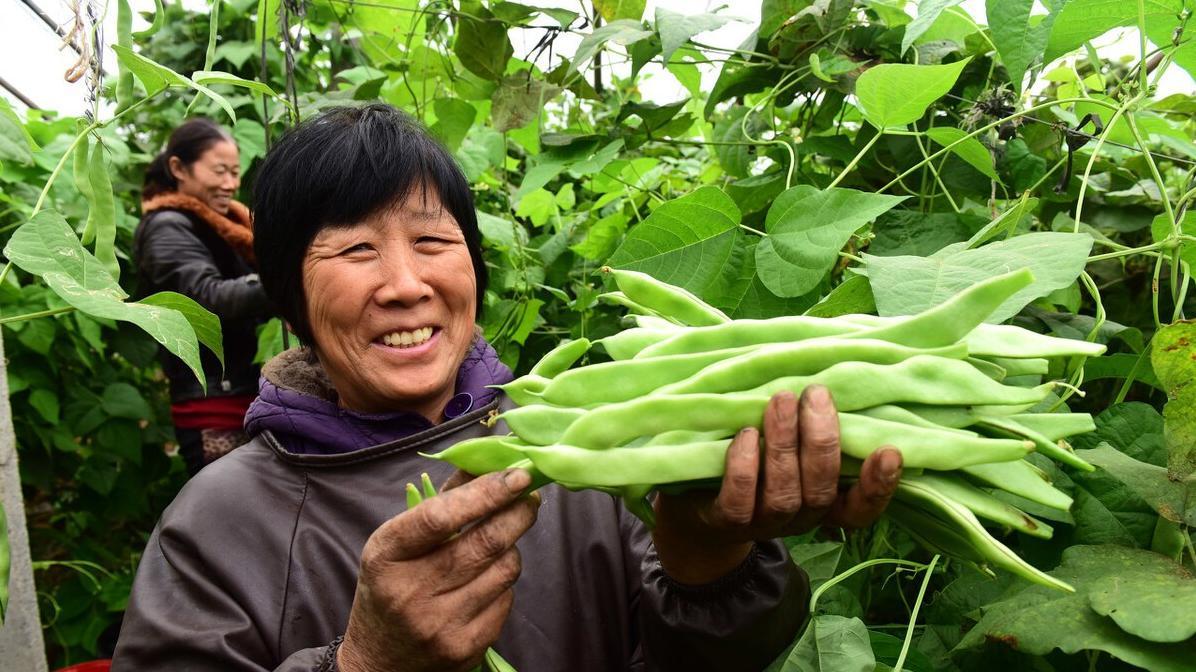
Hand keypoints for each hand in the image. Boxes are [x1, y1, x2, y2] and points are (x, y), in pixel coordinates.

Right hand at [337, 469, 539, 671]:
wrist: (380, 661)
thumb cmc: (391, 587)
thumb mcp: (396, 543)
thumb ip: (440, 502)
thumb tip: (485, 464)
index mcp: (386, 555)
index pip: (440, 517)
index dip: (485, 493)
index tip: (517, 475)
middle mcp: (411, 592)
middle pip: (484, 543)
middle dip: (518, 513)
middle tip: (530, 496)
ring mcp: (439, 624)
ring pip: (504, 570)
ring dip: (512, 548)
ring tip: (501, 542)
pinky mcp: (464, 648)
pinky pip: (505, 601)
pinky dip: (504, 583)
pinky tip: (487, 581)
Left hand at [652, 386, 902, 584]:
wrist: (696, 504)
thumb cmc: (755, 460)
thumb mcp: (790, 446)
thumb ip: (810, 424)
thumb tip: (828, 374)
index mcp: (824, 503)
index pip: (861, 508)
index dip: (879, 485)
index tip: (890, 450)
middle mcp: (800, 518)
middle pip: (822, 490)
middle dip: (822, 440)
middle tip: (816, 394)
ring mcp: (763, 524)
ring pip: (784, 494)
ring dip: (784, 444)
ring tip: (781, 400)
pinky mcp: (724, 522)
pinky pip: (739, 502)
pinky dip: (745, 467)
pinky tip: (746, 435)